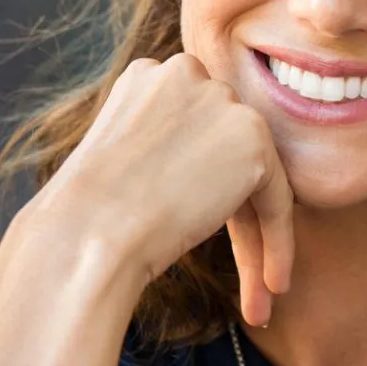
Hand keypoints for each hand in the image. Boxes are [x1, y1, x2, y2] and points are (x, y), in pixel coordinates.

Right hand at [23, 53, 293, 325]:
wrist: (87, 232)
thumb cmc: (88, 214)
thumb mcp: (123, 159)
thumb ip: (167, 148)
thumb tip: (203, 171)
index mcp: (150, 75)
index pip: (195, 133)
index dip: (201, 187)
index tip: (196, 228)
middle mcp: (188, 73)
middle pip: (226, 153)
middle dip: (233, 213)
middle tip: (243, 274)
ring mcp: (222, 101)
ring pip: (254, 177)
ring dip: (256, 237)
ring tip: (260, 292)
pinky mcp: (252, 138)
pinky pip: (277, 199)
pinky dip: (279, 244)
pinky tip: (274, 285)